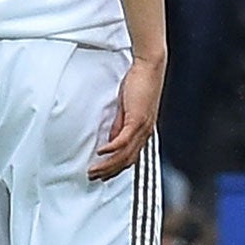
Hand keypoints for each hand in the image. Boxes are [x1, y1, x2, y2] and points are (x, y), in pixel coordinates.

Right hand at [89, 55, 163, 180]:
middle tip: (94, 177)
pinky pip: (123, 140)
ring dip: (107, 165)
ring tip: (93, 170)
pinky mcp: (137, 119)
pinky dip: (111, 149)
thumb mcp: (127, 109)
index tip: (103, 175)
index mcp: (144, 131)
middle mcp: (145, 133)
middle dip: (109, 172)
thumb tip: (111, 140)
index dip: (116, 169)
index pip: (131, 157)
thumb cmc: (140, 83)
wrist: (150, 68)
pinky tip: (100, 152)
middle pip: (126, 161)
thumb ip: (120, 125)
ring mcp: (142, 127)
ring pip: (124, 154)